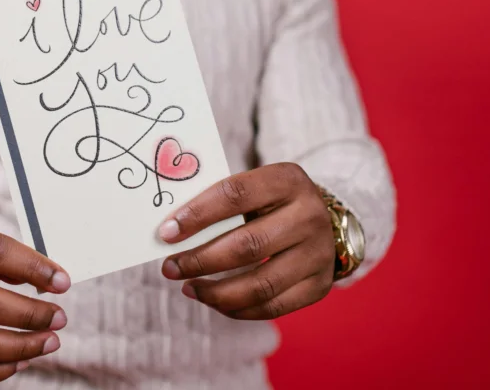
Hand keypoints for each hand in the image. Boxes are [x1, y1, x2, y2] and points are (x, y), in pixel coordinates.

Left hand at [157, 162, 335, 319]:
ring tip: (188, 288)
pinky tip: (214, 301)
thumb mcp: (255, 187)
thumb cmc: (272, 201)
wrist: (324, 219)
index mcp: (287, 180)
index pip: (235, 195)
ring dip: (216, 292)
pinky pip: (273, 307)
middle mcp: (309, 216)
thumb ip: (220, 202)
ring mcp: (318, 254)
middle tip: (170, 268)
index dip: (197, 215)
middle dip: (200, 260)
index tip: (165, 233)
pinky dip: (237, 308)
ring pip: (260, 284)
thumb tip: (171, 231)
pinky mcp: (319, 285)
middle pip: (247, 245)